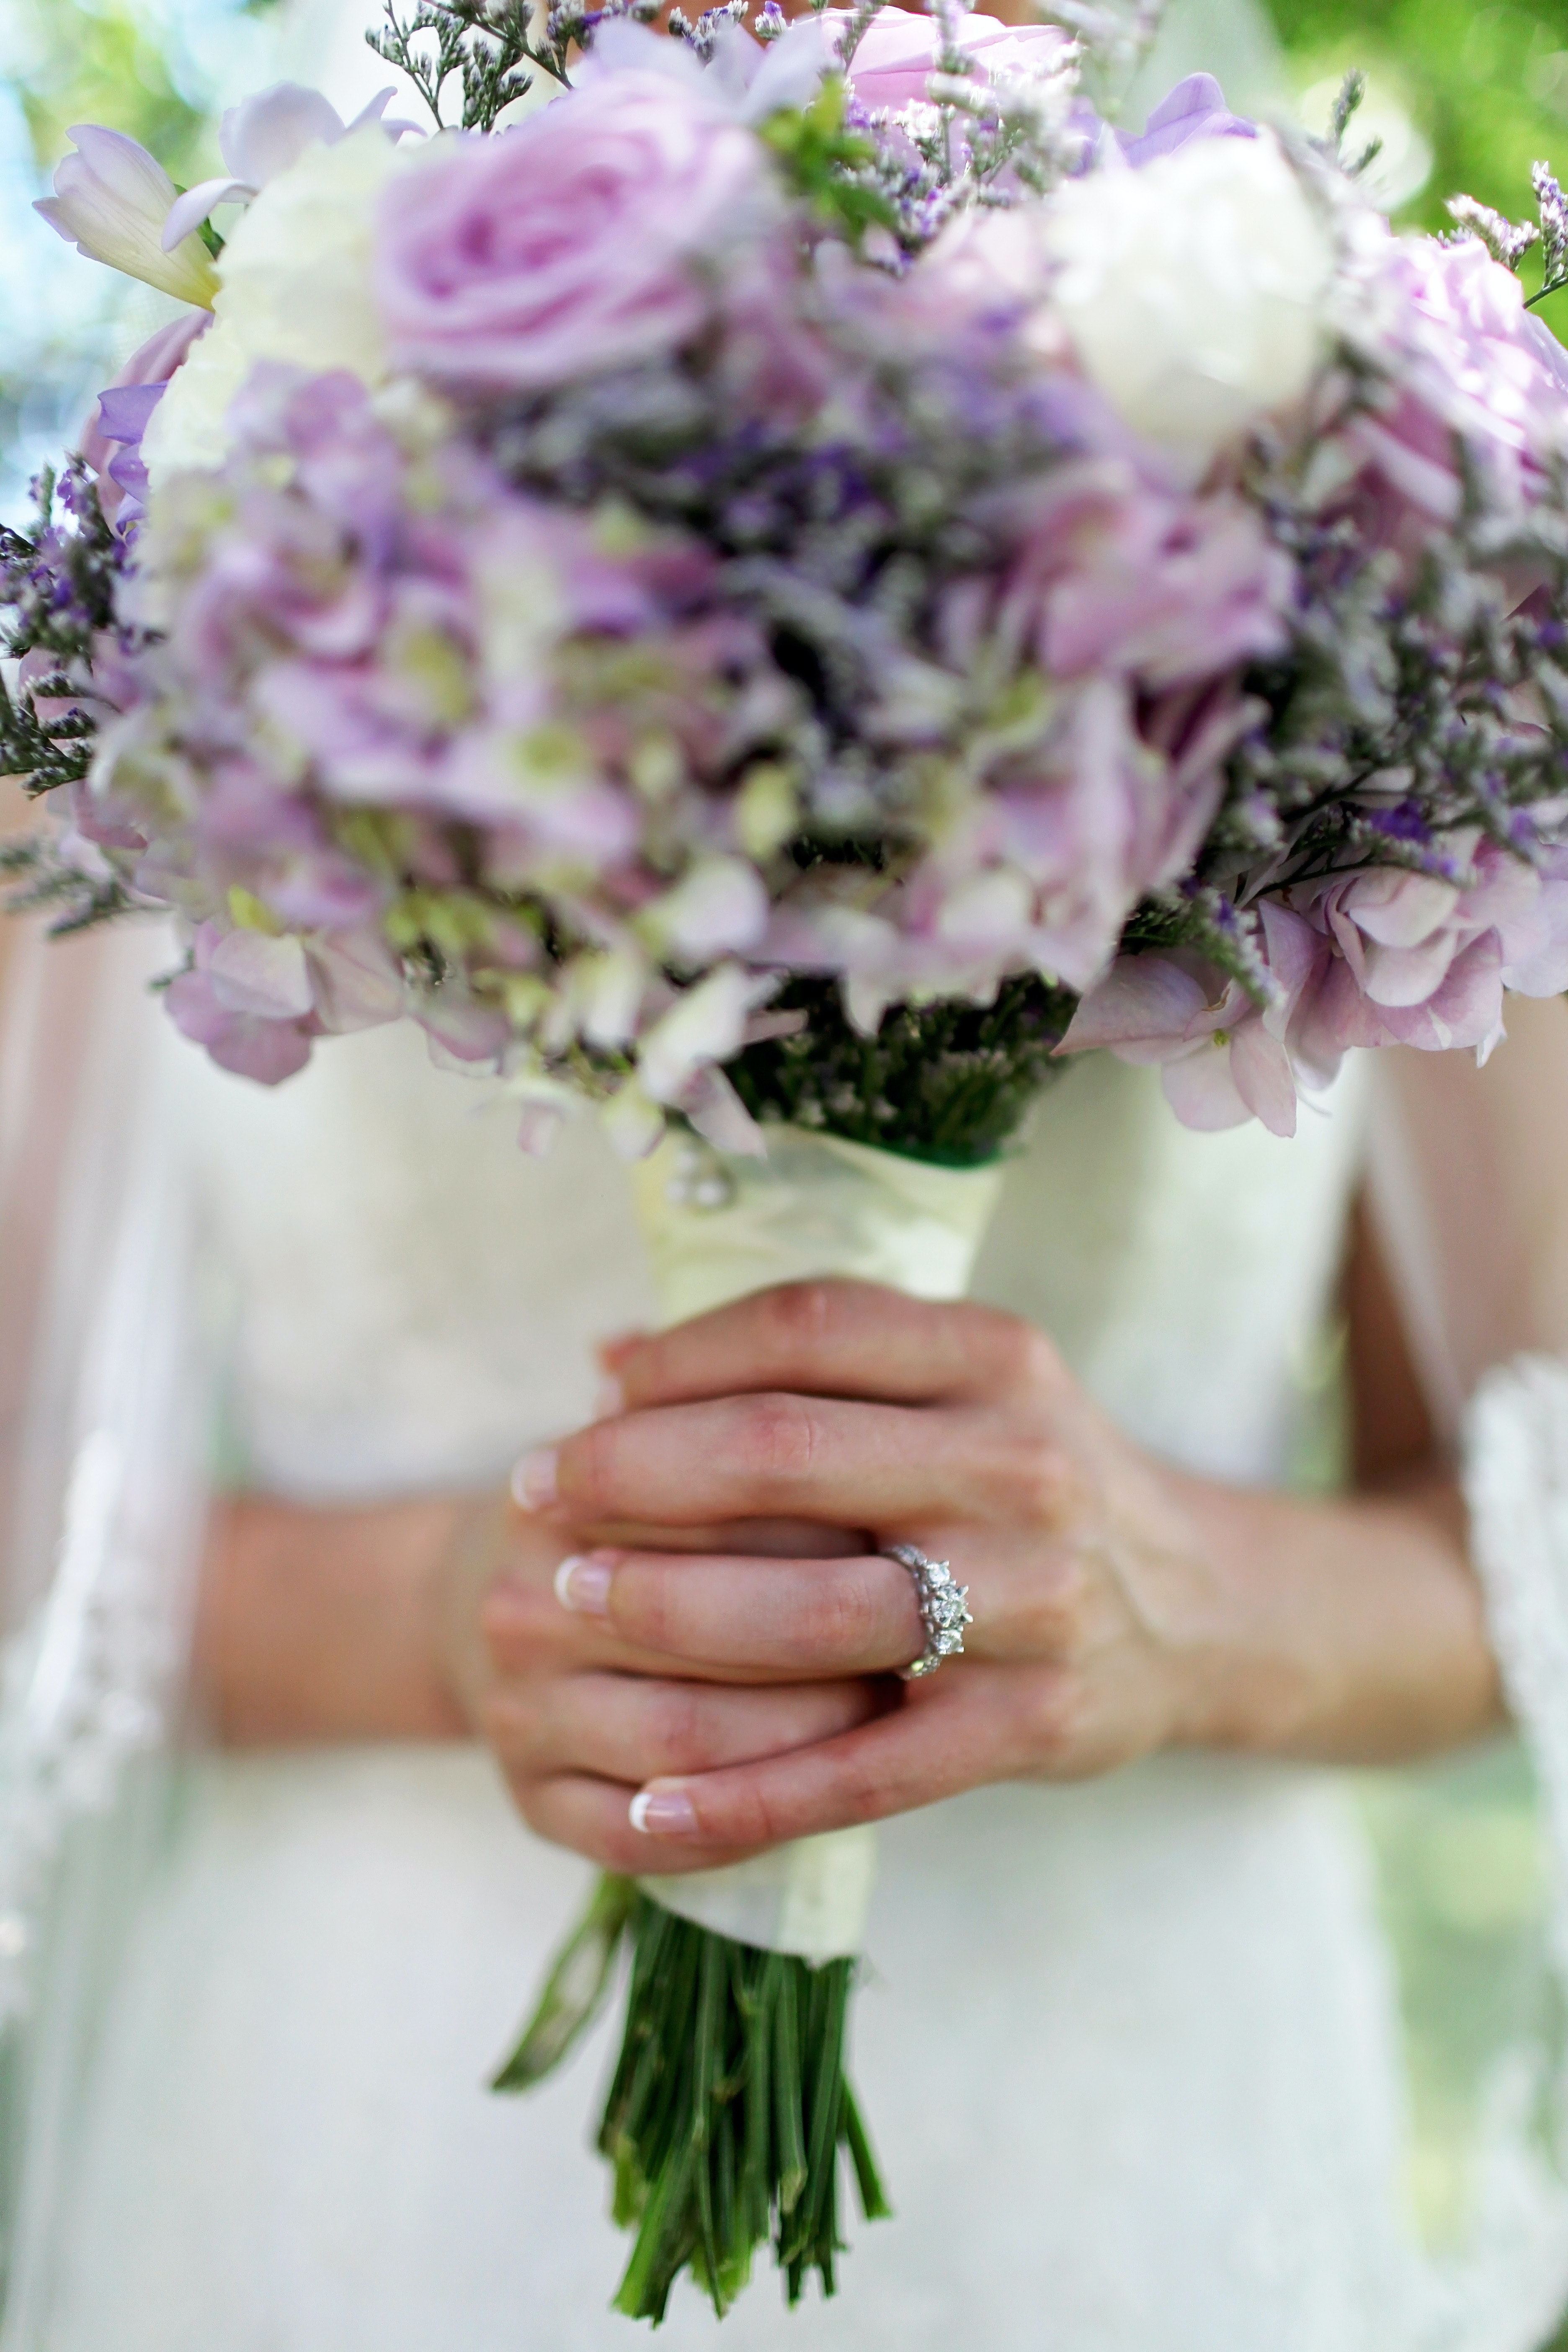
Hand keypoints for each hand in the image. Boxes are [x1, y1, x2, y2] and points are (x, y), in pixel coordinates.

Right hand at [477, 1482, 886, 1875]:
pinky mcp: (528, 1801)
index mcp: (561, 1502)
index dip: (825, 1527)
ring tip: (884, 1711)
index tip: (910, 1532)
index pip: (712, 1513)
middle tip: (922, 1637)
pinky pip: (642, 1839)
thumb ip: (749, 1440)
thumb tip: (882, 1472)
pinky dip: (736, 1828)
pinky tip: (806, 1798)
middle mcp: (524, 1607)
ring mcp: (518, 1711)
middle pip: (698, 1633)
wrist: (506, 1596)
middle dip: (827, 1642)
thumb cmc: (634, 1519)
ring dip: (801, 1738)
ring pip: (683, 1742)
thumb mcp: (672, 1452)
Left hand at [491, 1281, 1499, 1866]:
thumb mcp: (962, 1382)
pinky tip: (645, 1807)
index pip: (801, 1326)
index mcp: (997, 1358)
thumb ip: (817, 1354)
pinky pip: (858, 1773)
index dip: (673, 1358)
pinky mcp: (1028, 1728)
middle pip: (780, 1452)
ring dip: (660, 1612)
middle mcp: (1020, 1467)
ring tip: (562, 1606)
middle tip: (535, 1496)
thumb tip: (613, 1361)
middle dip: (631, 1475)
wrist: (1199, 1608)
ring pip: (805, 1612)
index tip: (585, 1396)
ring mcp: (1029, 1604)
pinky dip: (743, 1797)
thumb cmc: (1031, 1480)